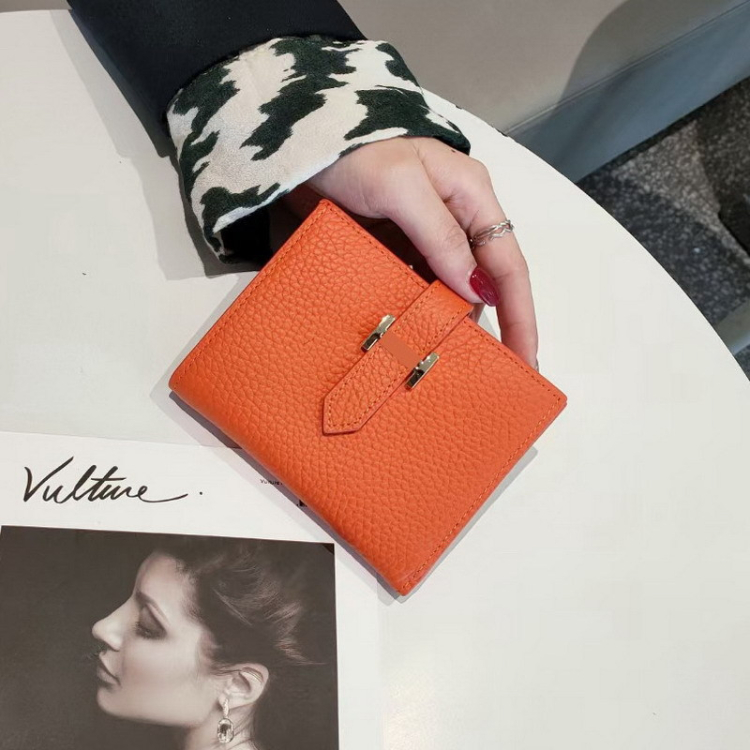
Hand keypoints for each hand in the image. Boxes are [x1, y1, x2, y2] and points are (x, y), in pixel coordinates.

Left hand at [280, 136, 538, 369]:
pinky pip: (409, 290)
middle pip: (479, 285)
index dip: (520, 316)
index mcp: (471, 198)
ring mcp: (419, 240)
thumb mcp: (401, 186)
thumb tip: (478, 293)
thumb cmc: (353, 149)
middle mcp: (452, 221)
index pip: (508, 266)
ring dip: (441, 325)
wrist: (294, 143)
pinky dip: (410, 315)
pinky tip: (405, 339)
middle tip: (475, 374)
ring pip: (443, 293)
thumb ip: (440, 236)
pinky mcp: (390, 251)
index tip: (524, 362)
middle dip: (481, 328)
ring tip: (437, 364)